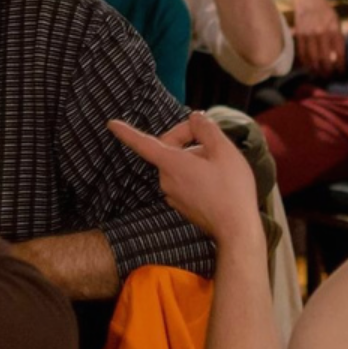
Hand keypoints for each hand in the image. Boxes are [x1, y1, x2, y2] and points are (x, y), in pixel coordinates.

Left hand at [109, 112, 261, 242]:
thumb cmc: (232, 190)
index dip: (127, 132)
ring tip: (219, 166)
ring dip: (195, 158)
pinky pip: (184, 179)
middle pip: (169, 148)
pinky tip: (217, 180)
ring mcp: (172, 194)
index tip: (111, 124)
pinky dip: (196, 173)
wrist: (236, 229)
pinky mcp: (181, 204)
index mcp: (172, 164)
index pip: (143, 143)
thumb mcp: (224, 150)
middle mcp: (166, 180)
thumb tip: (195, 118)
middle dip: (188, 139)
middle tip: (213, 142)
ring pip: (179, 164)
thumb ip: (206, 128)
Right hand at [291, 0, 347, 76]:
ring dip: (316, 70)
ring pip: (312, 59)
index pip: (339, 54)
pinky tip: (309, 67)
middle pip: (324, 60)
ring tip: (319, 74)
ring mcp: (309, 35)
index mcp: (334, 30)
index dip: (340, 66)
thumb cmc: (326, 12)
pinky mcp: (299, 36)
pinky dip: (306, 63)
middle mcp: (321, 33)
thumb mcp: (337, 21)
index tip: (341, 72)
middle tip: (329, 76)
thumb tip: (342, 55)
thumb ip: (340, 37)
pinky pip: (302, 54)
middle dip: (327, 71)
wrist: (309, 0)